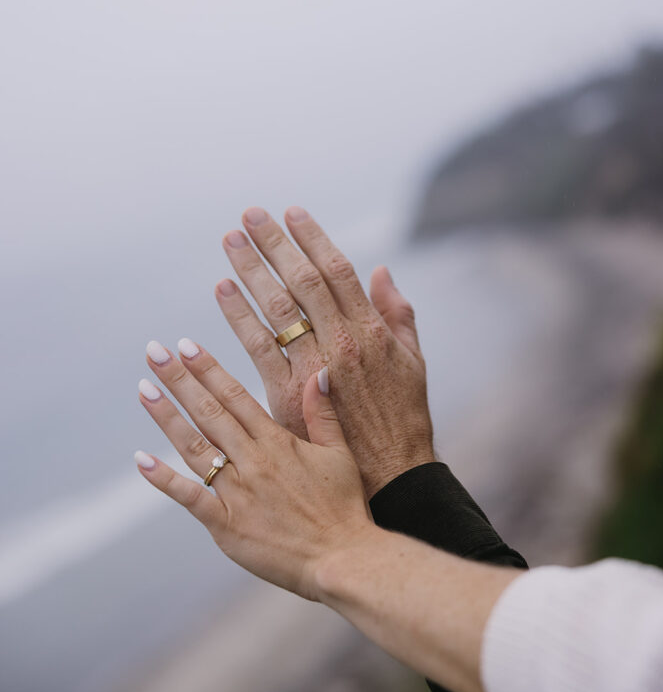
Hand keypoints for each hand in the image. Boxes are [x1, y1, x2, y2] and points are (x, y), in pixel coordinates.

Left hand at [136, 341, 370, 599]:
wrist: (343, 559)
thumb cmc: (345, 508)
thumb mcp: (340, 453)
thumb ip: (323, 413)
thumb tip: (319, 372)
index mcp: (278, 443)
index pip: (236, 395)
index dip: (208, 369)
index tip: (186, 345)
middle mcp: (254, 462)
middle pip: (209, 412)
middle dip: (179, 379)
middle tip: (154, 352)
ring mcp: (238, 493)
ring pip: (195, 447)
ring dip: (167, 417)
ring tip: (144, 389)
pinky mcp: (227, 526)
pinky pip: (190, 498)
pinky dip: (164, 479)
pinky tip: (141, 460)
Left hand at [215, 207, 434, 497]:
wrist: (391, 480)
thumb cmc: (403, 419)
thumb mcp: (413, 362)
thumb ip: (398, 314)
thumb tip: (382, 271)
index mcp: (371, 332)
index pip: (336, 271)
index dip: (313, 238)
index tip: (291, 212)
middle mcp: (340, 345)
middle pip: (300, 283)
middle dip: (274, 245)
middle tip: (249, 216)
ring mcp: (311, 372)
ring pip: (273, 312)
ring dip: (249, 273)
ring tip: (230, 243)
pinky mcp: (285, 401)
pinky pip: (254, 353)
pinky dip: (235, 321)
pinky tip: (219, 295)